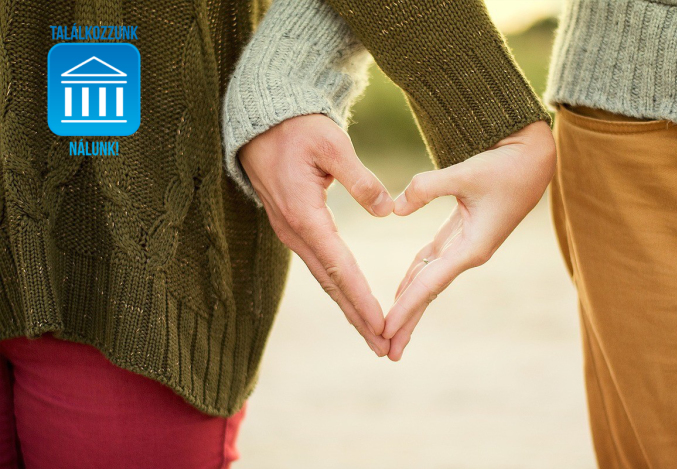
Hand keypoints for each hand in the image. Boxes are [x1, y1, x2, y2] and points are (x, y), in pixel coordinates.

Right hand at [238, 114, 393, 355]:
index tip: (382, 324)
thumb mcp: (332, 144)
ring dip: (348, 307)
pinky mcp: (293, 227)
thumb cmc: (297, 129)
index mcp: (305, 215)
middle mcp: (295, 231)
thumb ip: (360, 179)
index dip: (362, 298)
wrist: (261, 123)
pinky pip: (319, 265)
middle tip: (383, 347)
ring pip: (324, 278)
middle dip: (357, 317)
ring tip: (373, 333)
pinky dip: (338, 287)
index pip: (339, 266)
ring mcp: (291, 232)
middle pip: (331, 284)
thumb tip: (387, 210)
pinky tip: (352, 300)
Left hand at [383, 120, 556, 360]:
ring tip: (389, 330)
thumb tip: (394, 209)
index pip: (430, 284)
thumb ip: (427, 188)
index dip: (405, 308)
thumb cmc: (506, 166)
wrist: (533, 158)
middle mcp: (468, 253)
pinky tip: (401, 291)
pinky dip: (415, 276)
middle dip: (407, 321)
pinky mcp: (462, 233)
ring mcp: (465, 246)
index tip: (385, 330)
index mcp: (472, 248)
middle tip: (385, 351)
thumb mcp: (466, 173)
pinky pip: (432, 261)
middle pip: (429, 293)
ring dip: (409, 304)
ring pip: (429, 280)